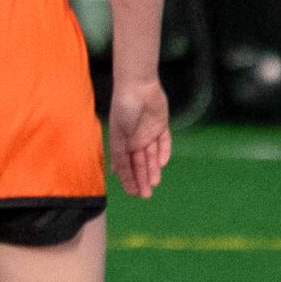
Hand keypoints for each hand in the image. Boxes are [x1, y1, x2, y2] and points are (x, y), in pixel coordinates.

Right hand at [107, 78, 171, 198]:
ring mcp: (147, 132)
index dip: (128, 179)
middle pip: (139, 163)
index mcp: (120, 141)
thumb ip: (121, 154)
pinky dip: (164, 152)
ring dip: (152, 169)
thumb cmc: (124, 108)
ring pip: (151, 155)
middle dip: (142, 179)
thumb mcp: (120, 134)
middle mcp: (133, 139)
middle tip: (146, 195)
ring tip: (155, 183)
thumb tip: (117, 173)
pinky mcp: (160, 125)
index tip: (133, 193)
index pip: (124, 165)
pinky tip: (163, 163)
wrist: (138, 86)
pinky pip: (163, 141)